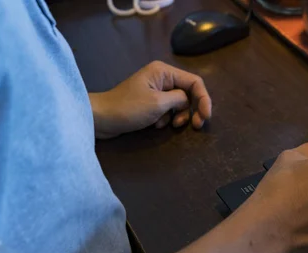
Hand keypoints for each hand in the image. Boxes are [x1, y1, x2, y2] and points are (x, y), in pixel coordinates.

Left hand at [89, 61, 211, 138]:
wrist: (101, 118)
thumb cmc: (128, 108)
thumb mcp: (158, 103)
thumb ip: (179, 99)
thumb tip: (186, 101)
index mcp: (164, 72)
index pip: (194, 82)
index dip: (204, 99)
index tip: (206, 116)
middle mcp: (162, 77)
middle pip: (189, 93)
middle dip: (192, 110)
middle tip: (195, 126)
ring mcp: (156, 90)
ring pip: (180, 103)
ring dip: (178, 116)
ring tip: (168, 125)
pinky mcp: (151, 101)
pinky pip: (169, 109)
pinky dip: (167, 118)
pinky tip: (157, 125)